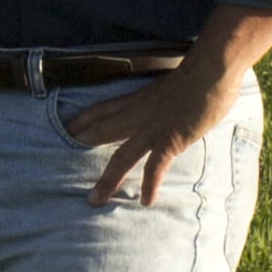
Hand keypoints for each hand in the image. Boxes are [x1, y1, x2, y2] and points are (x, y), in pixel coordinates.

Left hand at [66, 51, 247, 203]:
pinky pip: (154, 168)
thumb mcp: (174, 81)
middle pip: (103, 131)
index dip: (85, 118)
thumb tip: (175, 101)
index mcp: (139, 98)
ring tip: (95, 199)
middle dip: (84, 146)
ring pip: (121, 158)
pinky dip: (149, 185)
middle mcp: (138, 114)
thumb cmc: (200, 71)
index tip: (70, 128)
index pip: (104, 108)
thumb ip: (168, 94)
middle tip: (62, 163)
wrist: (209, 71)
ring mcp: (152, 129)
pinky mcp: (170, 141)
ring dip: (107, 180)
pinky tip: (145, 201)